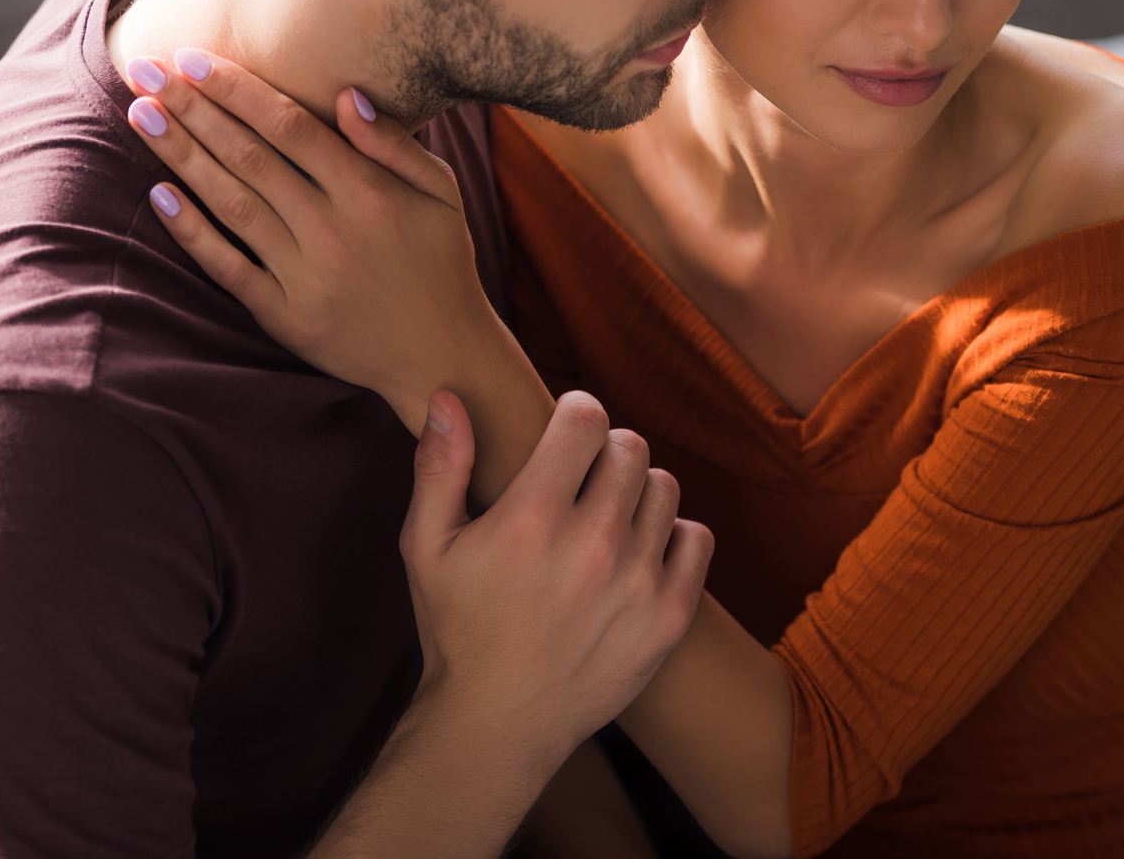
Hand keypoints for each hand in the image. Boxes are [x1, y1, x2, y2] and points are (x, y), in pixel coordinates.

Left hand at [122, 49, 498, 430]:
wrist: (441, 355)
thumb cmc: (440, 261)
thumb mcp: (441, 192)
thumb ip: (394, 143)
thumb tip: (346, 94)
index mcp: (370, 193)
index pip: (289, 126)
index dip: (237, 89)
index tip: (193, 57)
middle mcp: (333, 231)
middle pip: (250, 157)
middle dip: (193, 109)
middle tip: (145, 70)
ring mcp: (306, 277)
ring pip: (232, 204)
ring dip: (182, 157)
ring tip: (141, 115)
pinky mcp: (286, 318)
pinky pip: (229, 269)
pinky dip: (193, 233)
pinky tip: (160, 195)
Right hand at [402, 390, 712, 764]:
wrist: (498, 724)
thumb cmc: (457, 630)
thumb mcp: (426, 547)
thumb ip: (439, 468)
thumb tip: (447, 398)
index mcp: (532, 517)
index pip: (586, 418)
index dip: (576, 413)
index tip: (565, 430)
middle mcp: (593, 543)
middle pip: (630, 446)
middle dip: (605, 452)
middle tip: (583, 480)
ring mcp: (637, 581)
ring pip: (664, 487)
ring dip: (638, 492)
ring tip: (608, 519)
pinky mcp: (669, 616)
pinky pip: (696, 537)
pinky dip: (674, 536)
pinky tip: (639, 553)